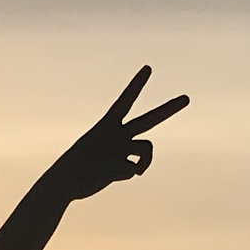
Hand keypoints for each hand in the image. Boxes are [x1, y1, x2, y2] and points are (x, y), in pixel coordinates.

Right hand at [56, 65, 188, 200]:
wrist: (62, 181)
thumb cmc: (79, 165)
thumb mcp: (100, 152)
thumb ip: (123, 154)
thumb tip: (139, 169)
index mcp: (106, 125)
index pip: (125, 100)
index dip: (136, 84)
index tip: (148, 68)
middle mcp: (115, 134)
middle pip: (150, 119)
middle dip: (169, 109)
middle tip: (187, 99)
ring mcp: (119, 150)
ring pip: (147, 149)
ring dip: (146, 161)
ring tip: (139, 170)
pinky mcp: (120, 167)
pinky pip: (134, 169)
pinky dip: (128, 174)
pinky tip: (111, 176)